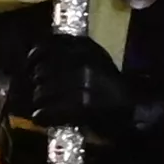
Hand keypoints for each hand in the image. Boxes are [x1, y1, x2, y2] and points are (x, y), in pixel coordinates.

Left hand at [0, 31, 156, 149]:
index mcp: (85, 47)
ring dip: (39, 102)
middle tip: (38, 93)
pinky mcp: (82, 106)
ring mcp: (82, 83)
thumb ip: (71, 54)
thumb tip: (38, 60)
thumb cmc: (111, 86)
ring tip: (41, 107)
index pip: (48, 45)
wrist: (134, 107)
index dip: (34, 57)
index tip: (29, 67)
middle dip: (36, 84)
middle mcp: (83, 61)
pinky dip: (42, 115)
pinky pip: (51, 110)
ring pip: (43, 92)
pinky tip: (41, 118)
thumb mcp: (95, 60)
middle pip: (42, 71)